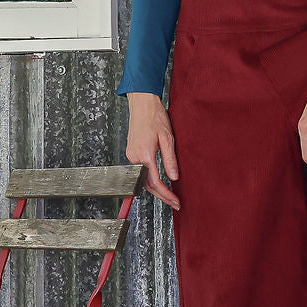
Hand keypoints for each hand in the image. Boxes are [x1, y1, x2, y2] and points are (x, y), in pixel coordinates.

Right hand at [125, 92, 180, 209]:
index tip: (175, 201)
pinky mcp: (131, 152)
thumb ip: (170, 160)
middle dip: (162, 196)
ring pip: (143, 179)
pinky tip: (159, 182)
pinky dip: (150, 179)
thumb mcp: (168, 138)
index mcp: (144, 154)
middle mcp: (134, 157)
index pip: (155, 182)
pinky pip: (140, 171)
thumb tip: (174, 177)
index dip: (166, 194)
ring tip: (169, 195)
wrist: (142, 104)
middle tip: (175, 202)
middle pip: (147, 184)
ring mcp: (131, 155)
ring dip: (156, 188)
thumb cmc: (155, 116)